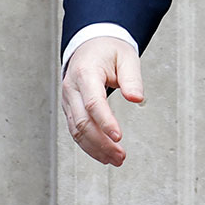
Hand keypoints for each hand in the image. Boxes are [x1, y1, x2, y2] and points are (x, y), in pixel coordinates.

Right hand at [60, 36, 143, 165]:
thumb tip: (137, 98)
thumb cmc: (109, 50)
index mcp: (85, 72)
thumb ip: (132, 78)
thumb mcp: (127, 56)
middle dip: (101, 142)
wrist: (91, 44)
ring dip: (95, 148)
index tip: (118, 136)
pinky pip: (75, 131)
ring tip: (115, 159)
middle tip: (120, 155)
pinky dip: (88, 145)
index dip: (105, 121)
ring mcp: (68, 100)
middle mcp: (72, 88)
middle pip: (82, 122)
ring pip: (76, 131)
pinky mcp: (70, 109)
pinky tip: (103, 154)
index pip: (93, 102)